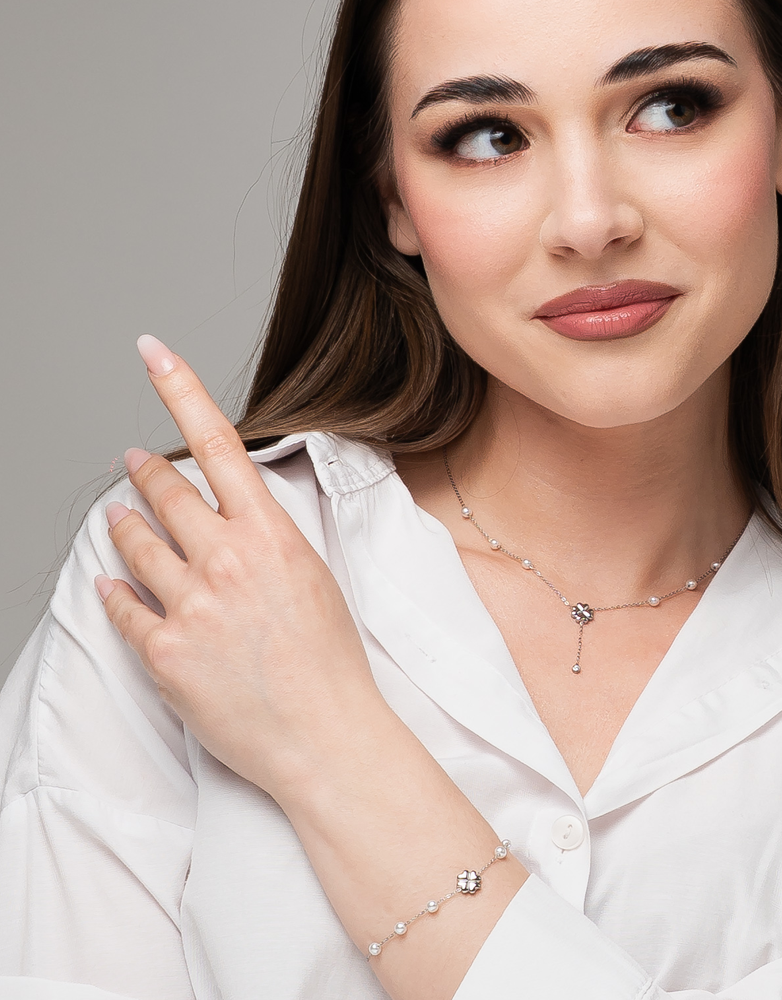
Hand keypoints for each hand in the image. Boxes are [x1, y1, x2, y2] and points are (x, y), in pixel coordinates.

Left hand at [97, 335, 379, 799]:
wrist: (325, 735)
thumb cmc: (330, 661)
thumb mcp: (314, 578)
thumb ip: (268, 540)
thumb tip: (228, 516)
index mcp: (270, 536)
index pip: (218, 444)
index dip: (182, 389)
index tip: (153, 352)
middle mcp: (226, 560)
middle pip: (165, 491)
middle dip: (144, 470)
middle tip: (132, 461)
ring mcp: (190, 605)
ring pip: (134, 542)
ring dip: (123, 524)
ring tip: (119, 516)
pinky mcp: (163, 651)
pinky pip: (122, 605)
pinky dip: (115, 590)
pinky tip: (111, 582)